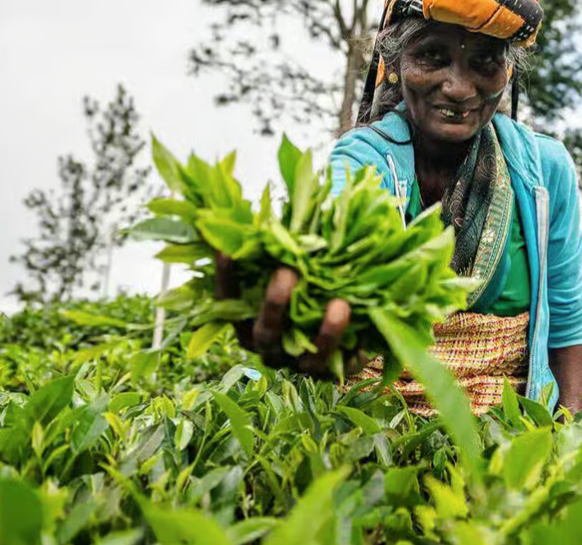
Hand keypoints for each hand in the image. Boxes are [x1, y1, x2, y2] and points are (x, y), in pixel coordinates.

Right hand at [214, 253, 354, 377]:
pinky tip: (356, 323)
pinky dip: (349, 344)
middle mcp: (272, 348)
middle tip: (287, 273)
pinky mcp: (335, 372)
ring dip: (323, 332)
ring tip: (340, 304)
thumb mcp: (295, 262)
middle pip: (266, 333)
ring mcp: (302, 364)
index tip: (227, 250)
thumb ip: (278, 245)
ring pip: (308, 356)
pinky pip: (341, 363)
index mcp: (252, 321)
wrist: (355, 316)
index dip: (226, 279)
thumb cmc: (313, 281)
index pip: (229, 303)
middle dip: (274, 305)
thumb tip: (259, 209)